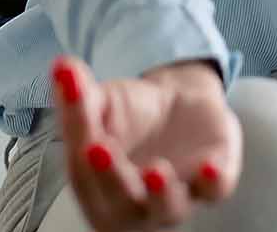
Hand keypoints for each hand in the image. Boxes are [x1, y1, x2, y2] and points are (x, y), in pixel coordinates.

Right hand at [52, 57, 241, 229]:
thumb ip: (77, 95)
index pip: (86, 182)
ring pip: (168, 209)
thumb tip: (61, 67)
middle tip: (102, 148)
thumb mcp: (99, 102)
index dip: (85, 163)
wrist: (177, 103)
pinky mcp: (214, 180)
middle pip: (122, 205)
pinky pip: (214, 189)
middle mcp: (136, 206)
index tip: (85, 141)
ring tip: (156, 171)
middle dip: (113, 179)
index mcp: (99, 193)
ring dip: (163, 194)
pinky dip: (212, 181)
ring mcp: (177, 196)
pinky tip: (208, 167)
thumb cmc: (130, 116)